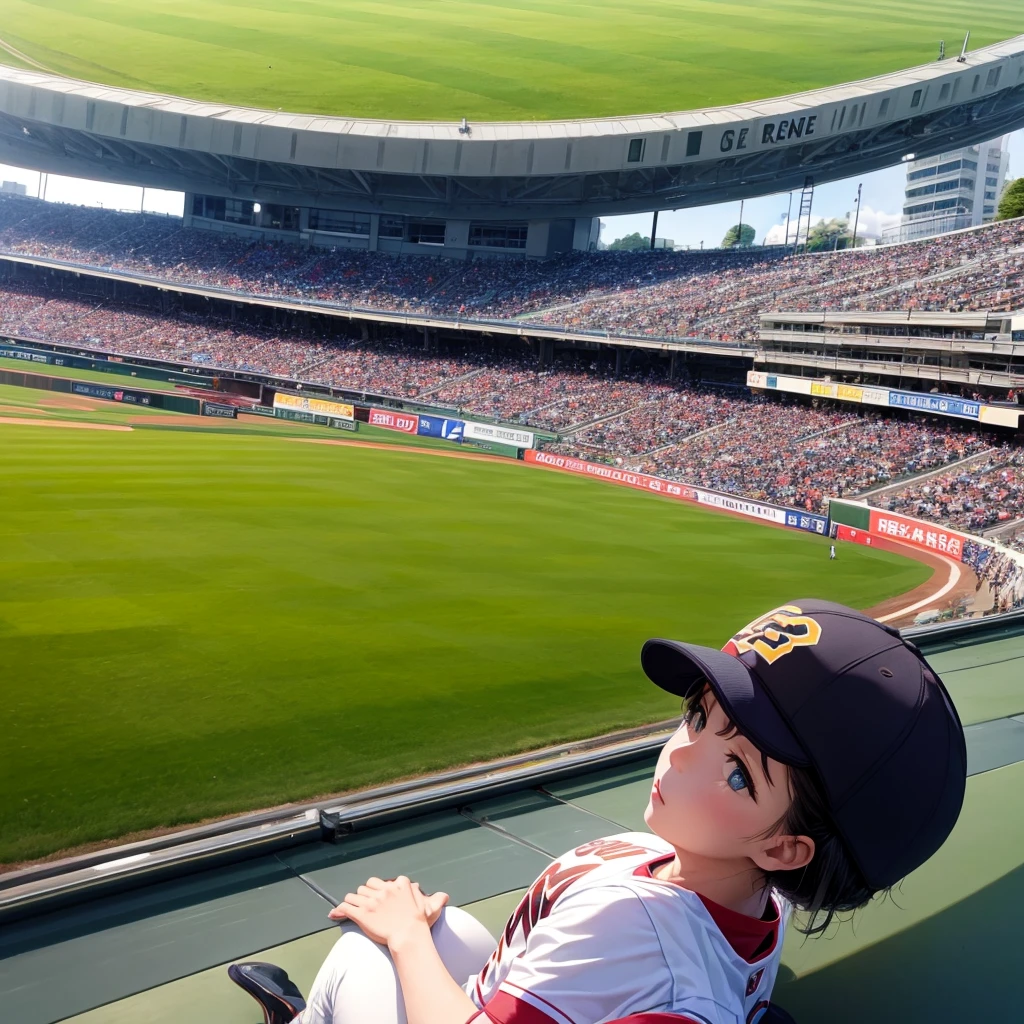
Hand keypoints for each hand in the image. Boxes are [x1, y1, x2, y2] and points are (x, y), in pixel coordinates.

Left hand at [328, 876, 448, 949]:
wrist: (409, 937)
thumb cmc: (419, 924)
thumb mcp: (429, 908)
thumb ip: (436, 899)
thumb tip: (444, 896)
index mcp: (399, 885)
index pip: (383, 881)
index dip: (380, 890)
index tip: (381, 898)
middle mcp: (384, 890)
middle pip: (367, 886)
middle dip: (365, 894)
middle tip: (367, 905)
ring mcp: (372, 901)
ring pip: (354, 894)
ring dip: (353, 902)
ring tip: (354, 909)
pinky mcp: (362, 913)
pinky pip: (346, 906)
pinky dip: (340, 910)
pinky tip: (335, 914)